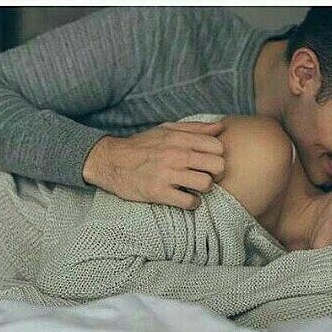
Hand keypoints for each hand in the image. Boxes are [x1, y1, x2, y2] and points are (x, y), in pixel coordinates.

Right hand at [83, 121, 224, 208]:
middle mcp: (176, 155)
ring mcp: (167, 174)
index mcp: (179, 138)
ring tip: (194, 188)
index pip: (217, 146)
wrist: (111, 161)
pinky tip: (185, 198)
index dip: (218, 155)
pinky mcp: (158, 192)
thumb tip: (220, 128)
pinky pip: (189, 202)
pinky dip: (191, 203)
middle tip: (205, 175)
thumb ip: (194, 128)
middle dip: (215, 173)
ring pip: (206, 184)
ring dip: (204, 189)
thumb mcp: (166, 130)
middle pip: (217, 166)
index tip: (209, 161)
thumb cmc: (141, 145)